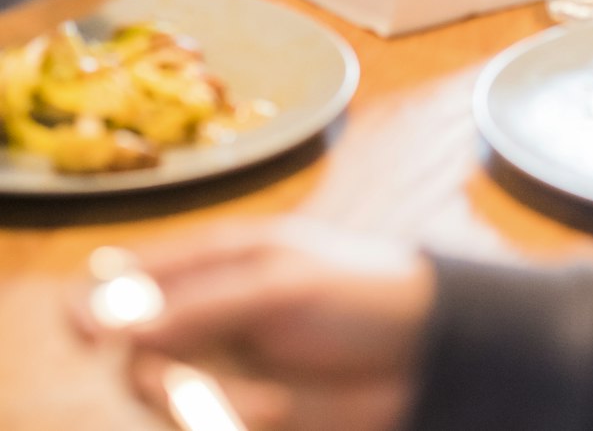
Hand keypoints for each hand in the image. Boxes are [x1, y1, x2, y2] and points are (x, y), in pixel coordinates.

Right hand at [77, 222, 433, 430]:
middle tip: (186, 384)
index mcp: (217, 260)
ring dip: (205, 404)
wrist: (427, 358)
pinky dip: (232, 421)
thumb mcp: (279, 286)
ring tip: (268, 400)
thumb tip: (111, 319)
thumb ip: (198, 304)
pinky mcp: (245, 412)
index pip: (136, 274)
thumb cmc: (362, 294)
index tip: (82, 329)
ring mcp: (228, 364)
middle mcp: (212, 312)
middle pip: (138, 348)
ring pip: (166, 396)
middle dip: (159, 371)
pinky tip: (282, 409)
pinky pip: (206, 425)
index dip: (100, 300)